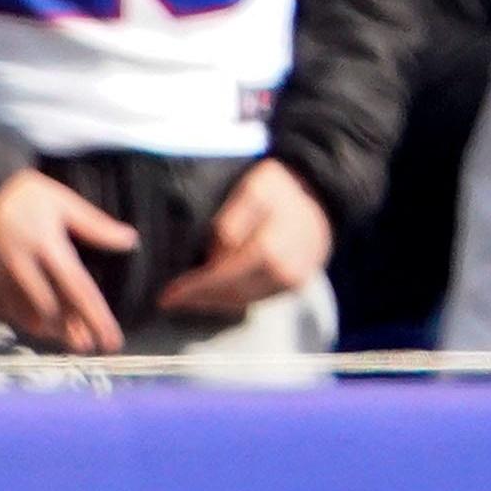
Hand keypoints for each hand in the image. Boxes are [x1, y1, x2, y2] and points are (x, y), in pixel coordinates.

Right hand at [0, 169, 140, 353]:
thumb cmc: (20, 194)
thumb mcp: (62, 201)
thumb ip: (95, 225)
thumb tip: (130, 240)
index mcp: (47, 246)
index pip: (78, 290)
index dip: (97, 319)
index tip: (111, 341)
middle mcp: (21, 267)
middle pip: (50, 311)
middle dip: (70, 332)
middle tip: (85, 345)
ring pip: (23, 316)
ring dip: (46, 330)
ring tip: (61, 336)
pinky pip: (0, 311)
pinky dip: (18, 320)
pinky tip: (31, 322)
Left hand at [155, 159, 331, 317]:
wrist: (323, 197)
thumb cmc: (281, 188)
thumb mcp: (256, 187)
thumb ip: (233, 219)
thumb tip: (215, 255)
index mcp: (270, 250)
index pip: (223, 277)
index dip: (194, 288)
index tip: (167, 295)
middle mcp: (283, 273)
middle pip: (231, 295)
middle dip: (198, 300)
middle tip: (169, 300)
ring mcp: (290, 283)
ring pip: (243, 302)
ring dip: (211, 303)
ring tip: (185, 300)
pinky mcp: (293, 287)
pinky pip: (256, 299)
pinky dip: (231, 300)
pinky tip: (212, 295)